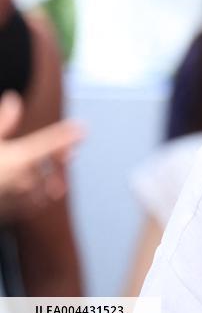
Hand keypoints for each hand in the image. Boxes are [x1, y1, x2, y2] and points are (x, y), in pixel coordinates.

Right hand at [0, 90, 83, 220]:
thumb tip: (13, 99)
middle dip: (58, 159)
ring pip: (44, 190)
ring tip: (56, 182)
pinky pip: (30, 206)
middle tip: (67, 154)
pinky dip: (35, 199)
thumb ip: (3, 123)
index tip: (82, 128)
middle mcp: (23, 178)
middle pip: (51, 167)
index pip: (50, 142)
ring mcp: (19, 198)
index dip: (67, 134)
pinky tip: (35, 196)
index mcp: (18, 158)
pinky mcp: (11, 213)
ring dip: (50, 184)